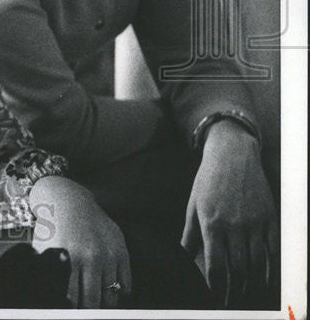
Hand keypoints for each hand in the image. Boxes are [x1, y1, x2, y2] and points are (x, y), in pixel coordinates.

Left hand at [29, 176, 130, 308]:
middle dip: (86, 308)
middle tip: (83, 308)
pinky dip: (119, 293)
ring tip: (95, 301)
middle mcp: (90, 258)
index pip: (72, 299)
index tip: (69, 309)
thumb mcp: (43, 249)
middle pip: (92, 301)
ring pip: (110, 296)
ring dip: (102, 303)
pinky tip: (109, 292)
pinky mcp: (121, 251)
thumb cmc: (53, 228)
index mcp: (67, 259)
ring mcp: (108, 255)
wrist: (70, 202)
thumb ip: (45, 272)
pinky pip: (125, 284)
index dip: (70, 307)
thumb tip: (47, 298)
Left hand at [181, 121, 277, 305]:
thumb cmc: (208, 180)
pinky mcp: (270, 218)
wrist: (233, 155)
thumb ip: (190, 233)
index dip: (217, 287)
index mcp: (211, 223)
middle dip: (235, 290)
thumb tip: (183, 256)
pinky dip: (269, 269)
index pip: (216, 266)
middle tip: (231, 300)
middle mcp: (234, 225)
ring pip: (257, 264)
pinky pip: (273, 250)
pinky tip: (264, 279)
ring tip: (245, 294)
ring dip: (252, 283)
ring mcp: (254, 222)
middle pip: (238, 269)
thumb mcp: (193, 204)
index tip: (216, 298)